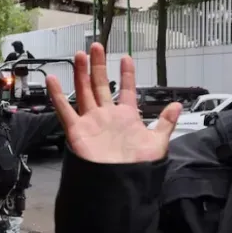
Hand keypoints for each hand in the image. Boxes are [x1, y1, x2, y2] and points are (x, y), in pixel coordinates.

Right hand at [48, 43, 180, 163]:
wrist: (118, 185)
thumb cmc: (137, 168)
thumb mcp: (157, 142)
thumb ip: (165, 123)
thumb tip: (177, 106)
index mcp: (126, 117)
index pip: (126, 90)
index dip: (126, 75)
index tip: (126, 59)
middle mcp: (107, 116)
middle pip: (100, 85)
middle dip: (98, 66)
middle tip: (96, 47)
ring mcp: (91, 122)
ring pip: (84, 91)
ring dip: (81, 73)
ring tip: (80, 55)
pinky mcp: (77, 131)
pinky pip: (65, 110)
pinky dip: (58, 95)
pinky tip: (54, 79)